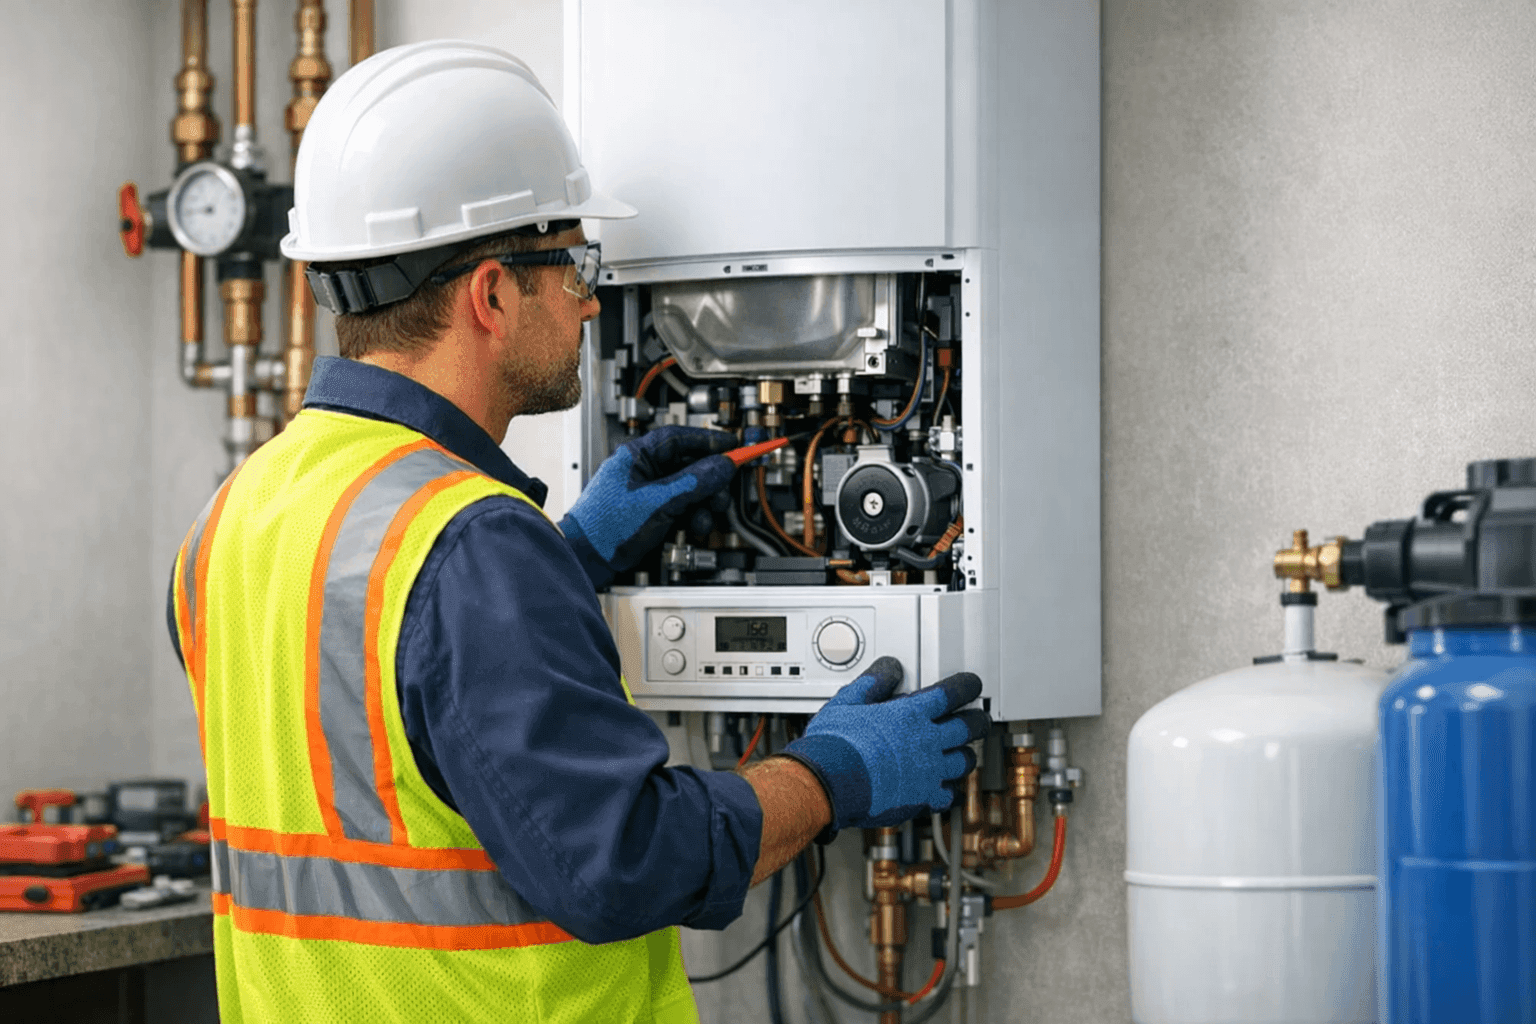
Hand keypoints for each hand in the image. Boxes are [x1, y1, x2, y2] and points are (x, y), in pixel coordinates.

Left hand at [560, 426, 736, 587]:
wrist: (586, 560)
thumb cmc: (606, 527)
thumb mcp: (660, 502)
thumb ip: (694, 482)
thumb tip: (723, 466)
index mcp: (636, 456)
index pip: (679, 437)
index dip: (708, 441)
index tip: (733, 447)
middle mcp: (641, 471)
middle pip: (688, 465)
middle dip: (709, 481)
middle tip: (724, 492)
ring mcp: (645, 493)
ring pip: (687, 489)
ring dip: (702, 503)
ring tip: (706, 517)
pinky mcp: (649, 513)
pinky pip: (679, 507)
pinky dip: (691, 516)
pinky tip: (694, 527)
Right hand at [779, 657, 987, 835]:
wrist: (827, 784)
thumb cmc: (833, 745)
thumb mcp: (847, 702)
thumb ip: (872, 683)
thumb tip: (889, 668)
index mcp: (910, 714)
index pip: (953, 693)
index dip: (968, 686)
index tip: (971, 685)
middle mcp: (926, 741)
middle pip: (970, 727)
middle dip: (978, 720)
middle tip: (976, 718)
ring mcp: (927, 772)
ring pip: (965, 761)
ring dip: (965, 754)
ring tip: (961, 751)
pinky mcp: (921, 798)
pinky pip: (948, 795)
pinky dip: (948, 789)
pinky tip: (942, 786)